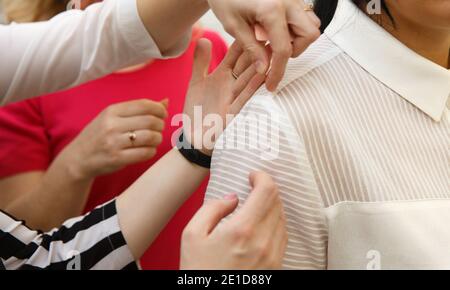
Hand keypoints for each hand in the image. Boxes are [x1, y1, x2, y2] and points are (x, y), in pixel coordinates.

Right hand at [62, 99, 167, 179]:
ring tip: (154, 139)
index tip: (163, 114)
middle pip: (151, 121)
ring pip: (151, 137)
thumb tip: (166, 101)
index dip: (159, 109)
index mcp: (112, 111)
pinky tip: (148, 149)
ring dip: (158, 138)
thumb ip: (139, 109)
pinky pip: (145, 153)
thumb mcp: (114, 117)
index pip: (144, 105)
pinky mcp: (118, 158)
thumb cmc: (100, 134)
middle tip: (159, 128)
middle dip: (161, 125)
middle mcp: (112, 125)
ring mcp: (114, 142)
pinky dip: (152, 151)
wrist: (79, 158)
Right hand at [180, 171, 287, 268]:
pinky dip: (276, 223)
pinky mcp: (275, 266)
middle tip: (253, 188)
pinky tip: (262, 224)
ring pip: (283, 219)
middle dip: (266, 190)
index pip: (267, 191)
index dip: (262, 177)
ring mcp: (272, 256)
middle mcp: (263, 242)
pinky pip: (283, 236)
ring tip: (256, 205)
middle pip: (277, 203)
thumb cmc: (198, 272)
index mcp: (242, 230)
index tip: (253, 175)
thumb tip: (232, 199)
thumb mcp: (192, 235)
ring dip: (272, 206)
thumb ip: (212, 209)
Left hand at [183, 38, 266, 155]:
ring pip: (250, 80)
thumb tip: (202, 37)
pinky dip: (252, 88)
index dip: (243, 41)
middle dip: (257, 50)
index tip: (251, 26)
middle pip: (247, 64)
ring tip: (271, 50)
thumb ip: (200, 62)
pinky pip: (245, 99)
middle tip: (269, 33)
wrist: (195, 137)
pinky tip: (261, 76)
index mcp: (223, 76)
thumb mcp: (196, 83)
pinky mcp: (234, 114)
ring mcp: (235, 99)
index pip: (236, 55)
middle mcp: (232, 86)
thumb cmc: (197, 112)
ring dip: (260, 66)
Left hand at [208, 0, 320, 91]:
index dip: (278, 71)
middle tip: (275, 53)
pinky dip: (296, 26)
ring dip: (298, 37)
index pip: (284, 49)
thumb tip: (265, 70)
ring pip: (311, 23)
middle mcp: (289, 1)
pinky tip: (276, 29)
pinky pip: (304, 14)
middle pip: (309, 34)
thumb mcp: (234, 25)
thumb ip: (252, 48)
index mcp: (273, 9)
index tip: (272, 85)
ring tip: (275, 40)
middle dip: (296, 49)